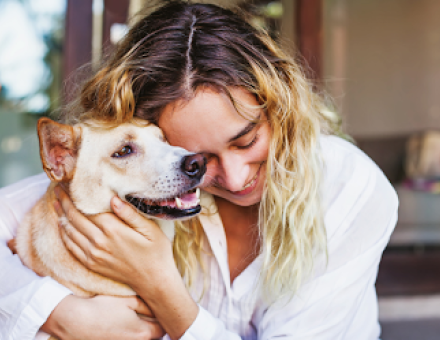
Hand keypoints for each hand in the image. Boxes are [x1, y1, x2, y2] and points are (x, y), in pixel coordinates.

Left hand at [54, 186, 198, 339]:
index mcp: (114, 230)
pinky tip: (62, 225)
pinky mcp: (92, 264)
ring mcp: (93, 255)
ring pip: (70, 232)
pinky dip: (64, 234)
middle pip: (75, 218)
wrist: (153, 281)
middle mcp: (99, 242)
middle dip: (64, 202)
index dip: (75, 196)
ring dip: (61, 216)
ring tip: (56, 202)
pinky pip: (71, 247)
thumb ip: (130, 214)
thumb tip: (113, 198)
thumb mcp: (150, 230)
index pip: (87, 209)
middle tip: (58, 189)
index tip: (69, 183)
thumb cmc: (156, 252)